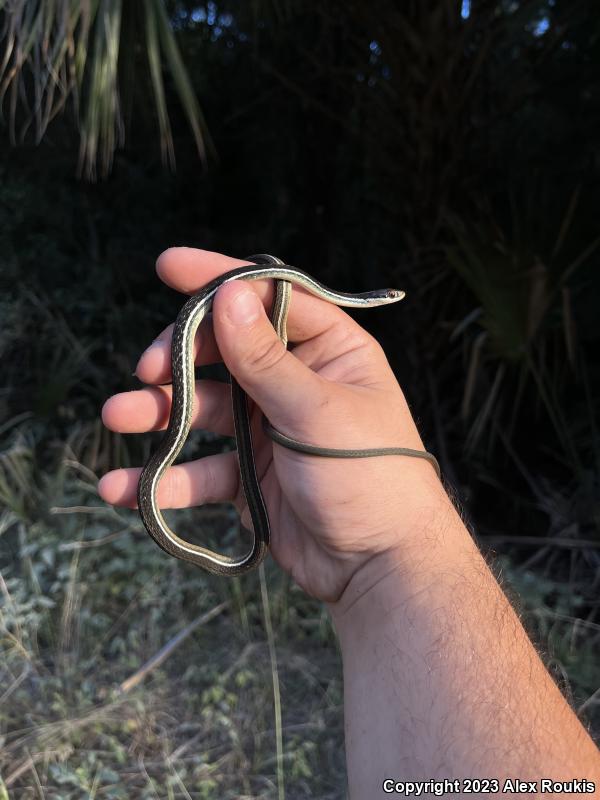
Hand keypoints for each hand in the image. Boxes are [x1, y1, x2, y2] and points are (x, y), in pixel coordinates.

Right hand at [98, 247, 443, 601]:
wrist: (380, 568)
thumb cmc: (373, 478)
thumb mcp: (318, 412)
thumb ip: (266, 360)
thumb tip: (228, 296)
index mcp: (329, 352)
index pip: (269, 299)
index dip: (219, 280)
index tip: (168, 265)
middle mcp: (295, 383)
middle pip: (224, 351)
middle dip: (180, 356)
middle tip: (148, 370)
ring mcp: (268, 429)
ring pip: (203, 409)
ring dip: (160, 413)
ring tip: (118, 415)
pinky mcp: (250, 476)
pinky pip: (201, 469)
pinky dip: (166, 478)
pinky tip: (125, 488)